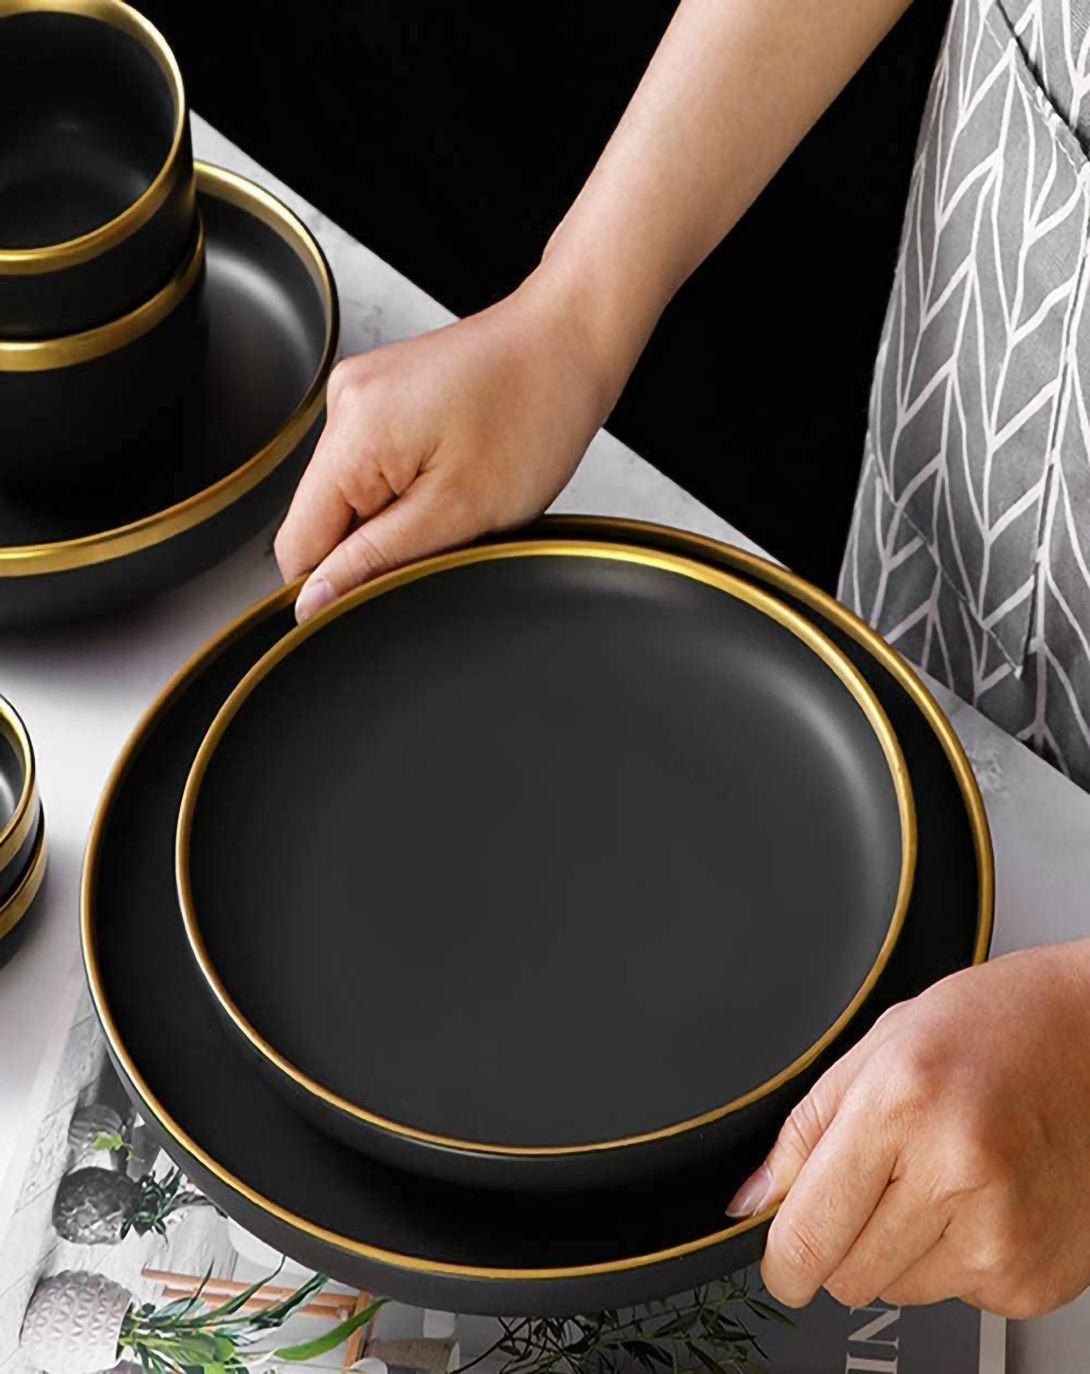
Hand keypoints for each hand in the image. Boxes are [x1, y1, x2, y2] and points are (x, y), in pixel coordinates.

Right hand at [274, 269, 616, 620]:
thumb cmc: (535, 411)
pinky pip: (376, 466)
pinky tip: (454, 470)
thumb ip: (375, 560)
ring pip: (353, 496)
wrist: (570, 340)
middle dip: (376, 546)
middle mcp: (344, 403)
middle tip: (444, 530)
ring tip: (457, 492)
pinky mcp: (385, 394)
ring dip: (398, 515)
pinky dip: (410, 486)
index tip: (385, 590)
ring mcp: (362, 394)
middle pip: (323, 520)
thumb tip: (313, 600)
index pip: (297, 545)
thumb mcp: (458, 510)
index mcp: (353, 432)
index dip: (333, 585)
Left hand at [727, 944, 1089, 1316]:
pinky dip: (955, 1258)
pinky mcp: (1034, 1277)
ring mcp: (1002, 1236)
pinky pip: (957, 1297)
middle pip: (846, 1278)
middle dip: (842, 1241)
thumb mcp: (877, 1049)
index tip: (781, 1259)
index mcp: (899, 1108)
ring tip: (940, 1175)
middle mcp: (955, 1177)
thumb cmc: (990, 1028)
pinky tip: (982, 1197)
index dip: (780, 1261)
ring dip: (901, 1249)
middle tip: (881, 1179)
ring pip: (899, 1292)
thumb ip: (805, 1132)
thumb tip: (752, 1201)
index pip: (807, 1236)